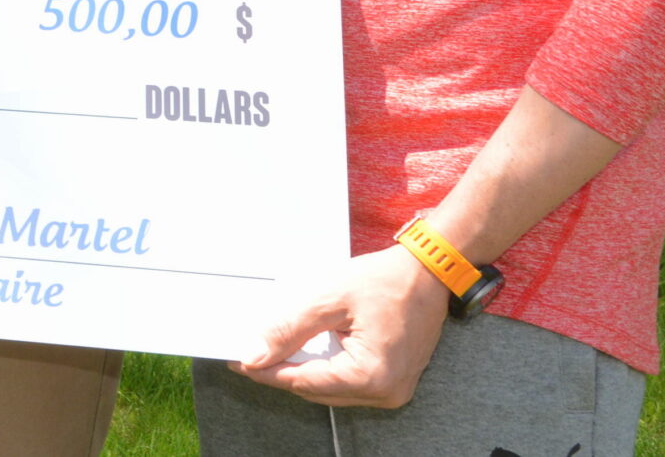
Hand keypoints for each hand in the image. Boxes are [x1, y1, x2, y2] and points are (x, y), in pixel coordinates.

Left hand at [234, 245, 448, 407]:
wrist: (428, 271)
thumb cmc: (386, 280)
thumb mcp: (329, 298)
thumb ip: (288, 329)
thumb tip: (254, 355)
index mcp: (371, 376)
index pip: (303, 382)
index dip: (266, 371)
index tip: (236, 360)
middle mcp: (385, 392)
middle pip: (315, 390)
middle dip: (281, 371)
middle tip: (247, 352)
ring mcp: (392, 389)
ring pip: (329, 389)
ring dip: (300, 371)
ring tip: (270, 349)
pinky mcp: (393, 379)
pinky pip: (346, 382)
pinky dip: (322, 369)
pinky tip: (302, 351)